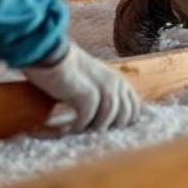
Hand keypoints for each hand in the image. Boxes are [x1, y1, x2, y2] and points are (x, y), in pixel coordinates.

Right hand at [22, 41, 142, 132]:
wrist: (53, 56)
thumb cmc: (70, 71)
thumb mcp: (95, 81)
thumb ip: (105, 95)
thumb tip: (110, 120)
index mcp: (121, 82)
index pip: (134, 110)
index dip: (122, 124)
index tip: (104, 130)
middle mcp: (117, 84)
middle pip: (123, 117)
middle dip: (107, 128)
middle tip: (89, 131)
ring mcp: (105, 88)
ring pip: (106, 120)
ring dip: (91, 128)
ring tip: (77, 129)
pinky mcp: (88, 94)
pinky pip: (87, 118)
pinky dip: (78, 125)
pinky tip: (68, 127)